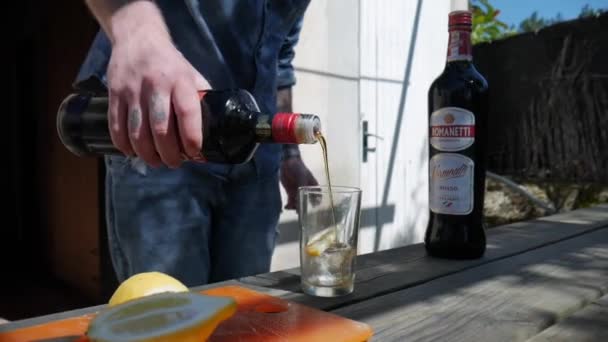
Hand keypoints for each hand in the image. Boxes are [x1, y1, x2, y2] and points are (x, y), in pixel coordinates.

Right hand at [105, 2, 209, 167]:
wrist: (137, 38)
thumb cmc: (170, 63)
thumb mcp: (191, 74)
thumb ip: (200, 99)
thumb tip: (212, 129)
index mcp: (180, 80)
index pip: (187, 113)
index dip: (191, 137)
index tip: (194, 152)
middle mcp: (155, 85)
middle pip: (161, 128)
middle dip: (169, 153)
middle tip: (174, 163)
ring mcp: (132, 90)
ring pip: (137, 132)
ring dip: (147, 154)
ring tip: (156, 161)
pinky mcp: (114, 93)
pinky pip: (116, 126)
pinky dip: (124, 145)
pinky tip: (133, 152)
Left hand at [280, 157, 318, 209]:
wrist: (287, 162)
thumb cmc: (298, 168)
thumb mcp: (302, 176)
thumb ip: (302, 188)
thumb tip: (300, 199)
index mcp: (313, 186)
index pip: (318, 197)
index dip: (316, 203)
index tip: (312, 207)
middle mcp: (307, 191)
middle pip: (307, 203)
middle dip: (304, 208)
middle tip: (299, 211)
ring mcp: (298, 193)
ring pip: (298, 203)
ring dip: (295, 207)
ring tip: (290, 207)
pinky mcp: (291, 193)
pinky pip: (291, 202)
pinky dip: (289, 205)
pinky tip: (286, 207)